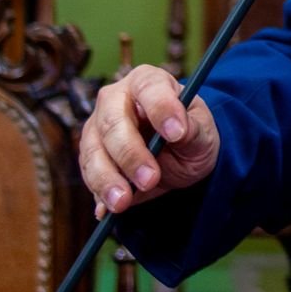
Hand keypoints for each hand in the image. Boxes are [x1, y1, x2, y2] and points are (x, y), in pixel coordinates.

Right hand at [81, 64, 219, 216]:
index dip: (161, 108)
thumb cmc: (189, 132)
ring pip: (93, 151)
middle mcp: (116, 99)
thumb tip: (179, 130)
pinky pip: (88, 175)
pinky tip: (108, 209)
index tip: (175, 133)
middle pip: (112, 122)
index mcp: (148, 82)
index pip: (149, 87)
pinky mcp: (90, 156)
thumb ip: (192, 128)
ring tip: (124, 202)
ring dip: (107, 179)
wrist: (178, 155)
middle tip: (149, 178)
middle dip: (129, 153)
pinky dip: (99, 193)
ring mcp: (98, 127)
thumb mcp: (202, 131)